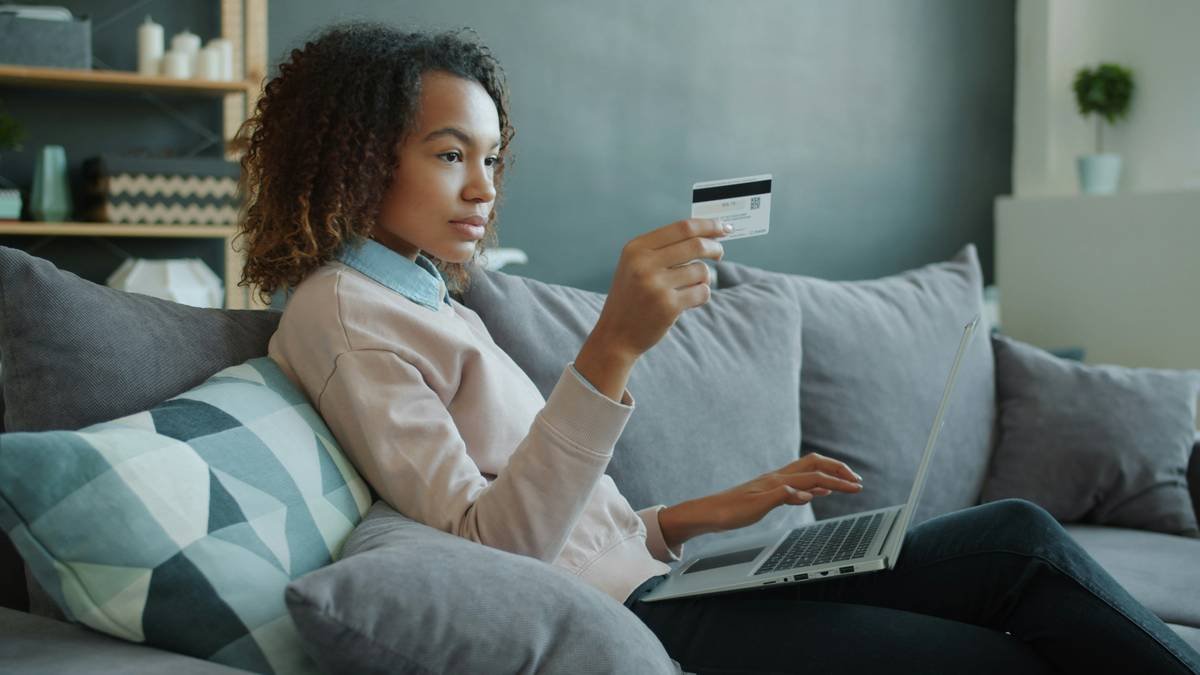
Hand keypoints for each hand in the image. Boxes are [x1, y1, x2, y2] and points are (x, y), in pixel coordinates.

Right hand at [574, 218, 728, 400]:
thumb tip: (706, 233)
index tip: (723, 227)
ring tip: (689, 288)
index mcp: (636, 248)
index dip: (708, 225)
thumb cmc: (632, 297)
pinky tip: (688, 301)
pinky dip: (701, 295)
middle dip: (715, 248)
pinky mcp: (668, 306)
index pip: (682, 228)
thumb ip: (664, 249)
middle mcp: (644, 264)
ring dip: (703, 278)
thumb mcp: (636, 265)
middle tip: (720, 254)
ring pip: (701, 270)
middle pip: (696, 245)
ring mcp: (656, 285)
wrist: (616, 335)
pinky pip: (702, 292)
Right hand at [658, 453, 863, 548]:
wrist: (712, 512)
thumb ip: (790, 494)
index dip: (836, 469)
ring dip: (830, 480)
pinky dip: (796, 494)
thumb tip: (813, 492)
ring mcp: (769, 487)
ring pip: (804, 477)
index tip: (853, 479)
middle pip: (814, 465)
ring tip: (849, 486)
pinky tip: (808, 497)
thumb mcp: (769, 499)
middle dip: (839, 470)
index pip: (814, 465)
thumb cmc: (737, 507)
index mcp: (780, 477)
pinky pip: (781, 493)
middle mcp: (777, 478)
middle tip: (857, 481)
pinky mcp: (759, 499)